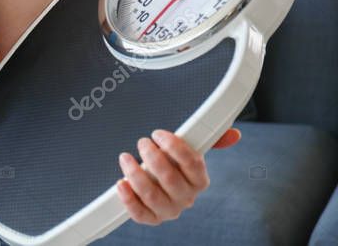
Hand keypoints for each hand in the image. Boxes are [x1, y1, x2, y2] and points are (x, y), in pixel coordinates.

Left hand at [116, 127, 240, 224]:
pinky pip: (140, 214)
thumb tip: (232, 134)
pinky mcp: (151, 218)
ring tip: (126, 158)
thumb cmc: (174, 165)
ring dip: (135, 174)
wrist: (160, 186)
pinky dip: (128, 199)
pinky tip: (121, 183)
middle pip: (170, 178)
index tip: (158, 134)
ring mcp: (169, 210)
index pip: (192, 163)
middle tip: (142, 143)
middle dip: (153, 157)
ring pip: (152, 195)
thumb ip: (209, 140)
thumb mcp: (190, 151)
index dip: (174, 147)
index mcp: (199, 180)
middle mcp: (186, 197)